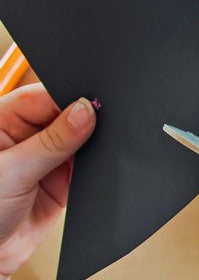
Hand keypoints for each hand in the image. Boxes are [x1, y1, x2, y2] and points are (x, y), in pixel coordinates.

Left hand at [0, 84, 95, 279]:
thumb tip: (86, 111)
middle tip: (107, 126)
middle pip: (66, 117)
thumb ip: (53, 141)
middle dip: (87, 121)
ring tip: (99, 153)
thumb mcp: (13, 172)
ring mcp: (45, 159)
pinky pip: (87, 168)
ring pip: (80, 142)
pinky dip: (98, 168)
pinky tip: (100, 170)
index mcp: (2, 122)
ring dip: (93, 147)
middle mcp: (24, 137)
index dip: (71, 97)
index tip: (97, 102)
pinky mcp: (61, 182)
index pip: (44, 97)